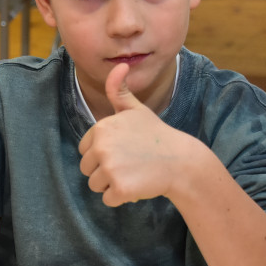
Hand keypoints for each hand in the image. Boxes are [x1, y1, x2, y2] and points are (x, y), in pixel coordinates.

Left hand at [78, 63, 193, 206]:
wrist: (181, 161)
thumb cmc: (156, 136)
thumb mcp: (136, 110)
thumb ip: (119, 91)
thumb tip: (119, 65)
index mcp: (101, 128)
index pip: (84, 150)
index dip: (102, 153)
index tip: (123, 150)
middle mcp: (102, 147)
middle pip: (87, 169)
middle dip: (105, 170)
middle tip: (130, 163)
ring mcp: (110, 168)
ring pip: (95, 185)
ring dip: (112, 184)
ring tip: (134, 173)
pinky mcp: (119, 189)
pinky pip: (107, 200)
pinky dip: (121, 197)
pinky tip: (138, 185)